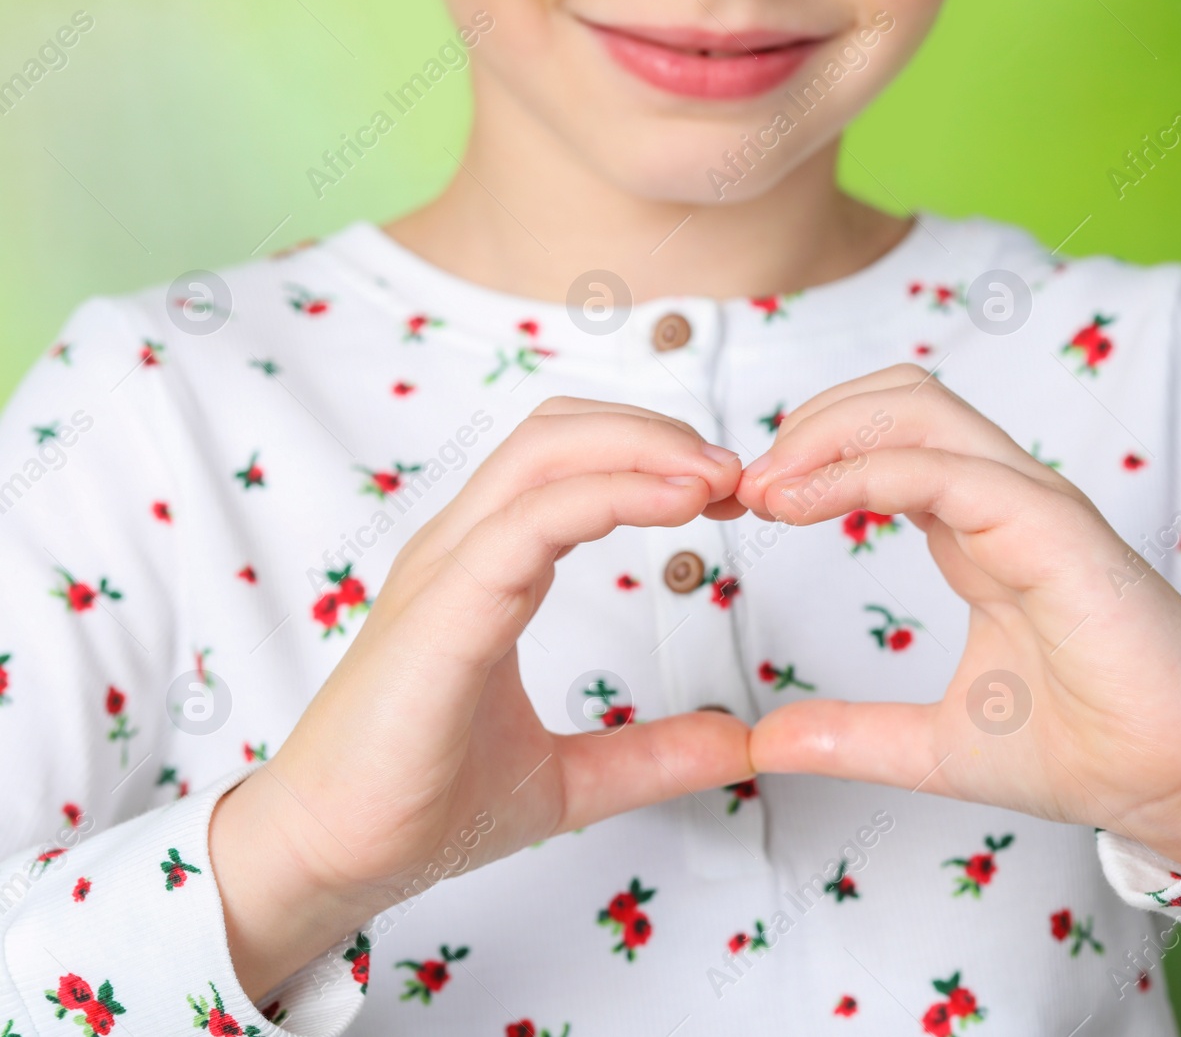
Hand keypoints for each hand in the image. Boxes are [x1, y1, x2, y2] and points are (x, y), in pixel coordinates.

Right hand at [212, 399, 753, 996]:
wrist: (332, 861)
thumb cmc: (422, 805)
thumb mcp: (571, 777)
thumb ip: (652, 754)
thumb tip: (738, 745)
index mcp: (486, 569)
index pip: (566, 463)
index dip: (650, 455)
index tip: (728, 492)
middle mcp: (462, 550)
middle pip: (558, 431)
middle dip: (655, 429)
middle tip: (735, 472)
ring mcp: (446, 572)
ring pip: (544, 453)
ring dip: (642, 446)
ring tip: (717, 478)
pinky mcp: (441, 614)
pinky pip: (529, 525)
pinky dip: (610, 497)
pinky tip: (677, 507)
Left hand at [738, 366, 1180, 868]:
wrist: (1176, 785)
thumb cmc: (1083, 750)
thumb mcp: (933, 745)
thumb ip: (851, 734)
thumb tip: (765, 741)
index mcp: (979, 531)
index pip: (885, 442)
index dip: (806, 458)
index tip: (741, 507)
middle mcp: (1003, 501)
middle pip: (896, 398)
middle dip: (807, 423)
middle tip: (744, 489)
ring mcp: (1032, 506)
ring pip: (919, 407)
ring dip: (826, 432)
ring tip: (764, 488)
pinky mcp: (1054, 529)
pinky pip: (949, 469)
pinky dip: (864, 471)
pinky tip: (802, 506)